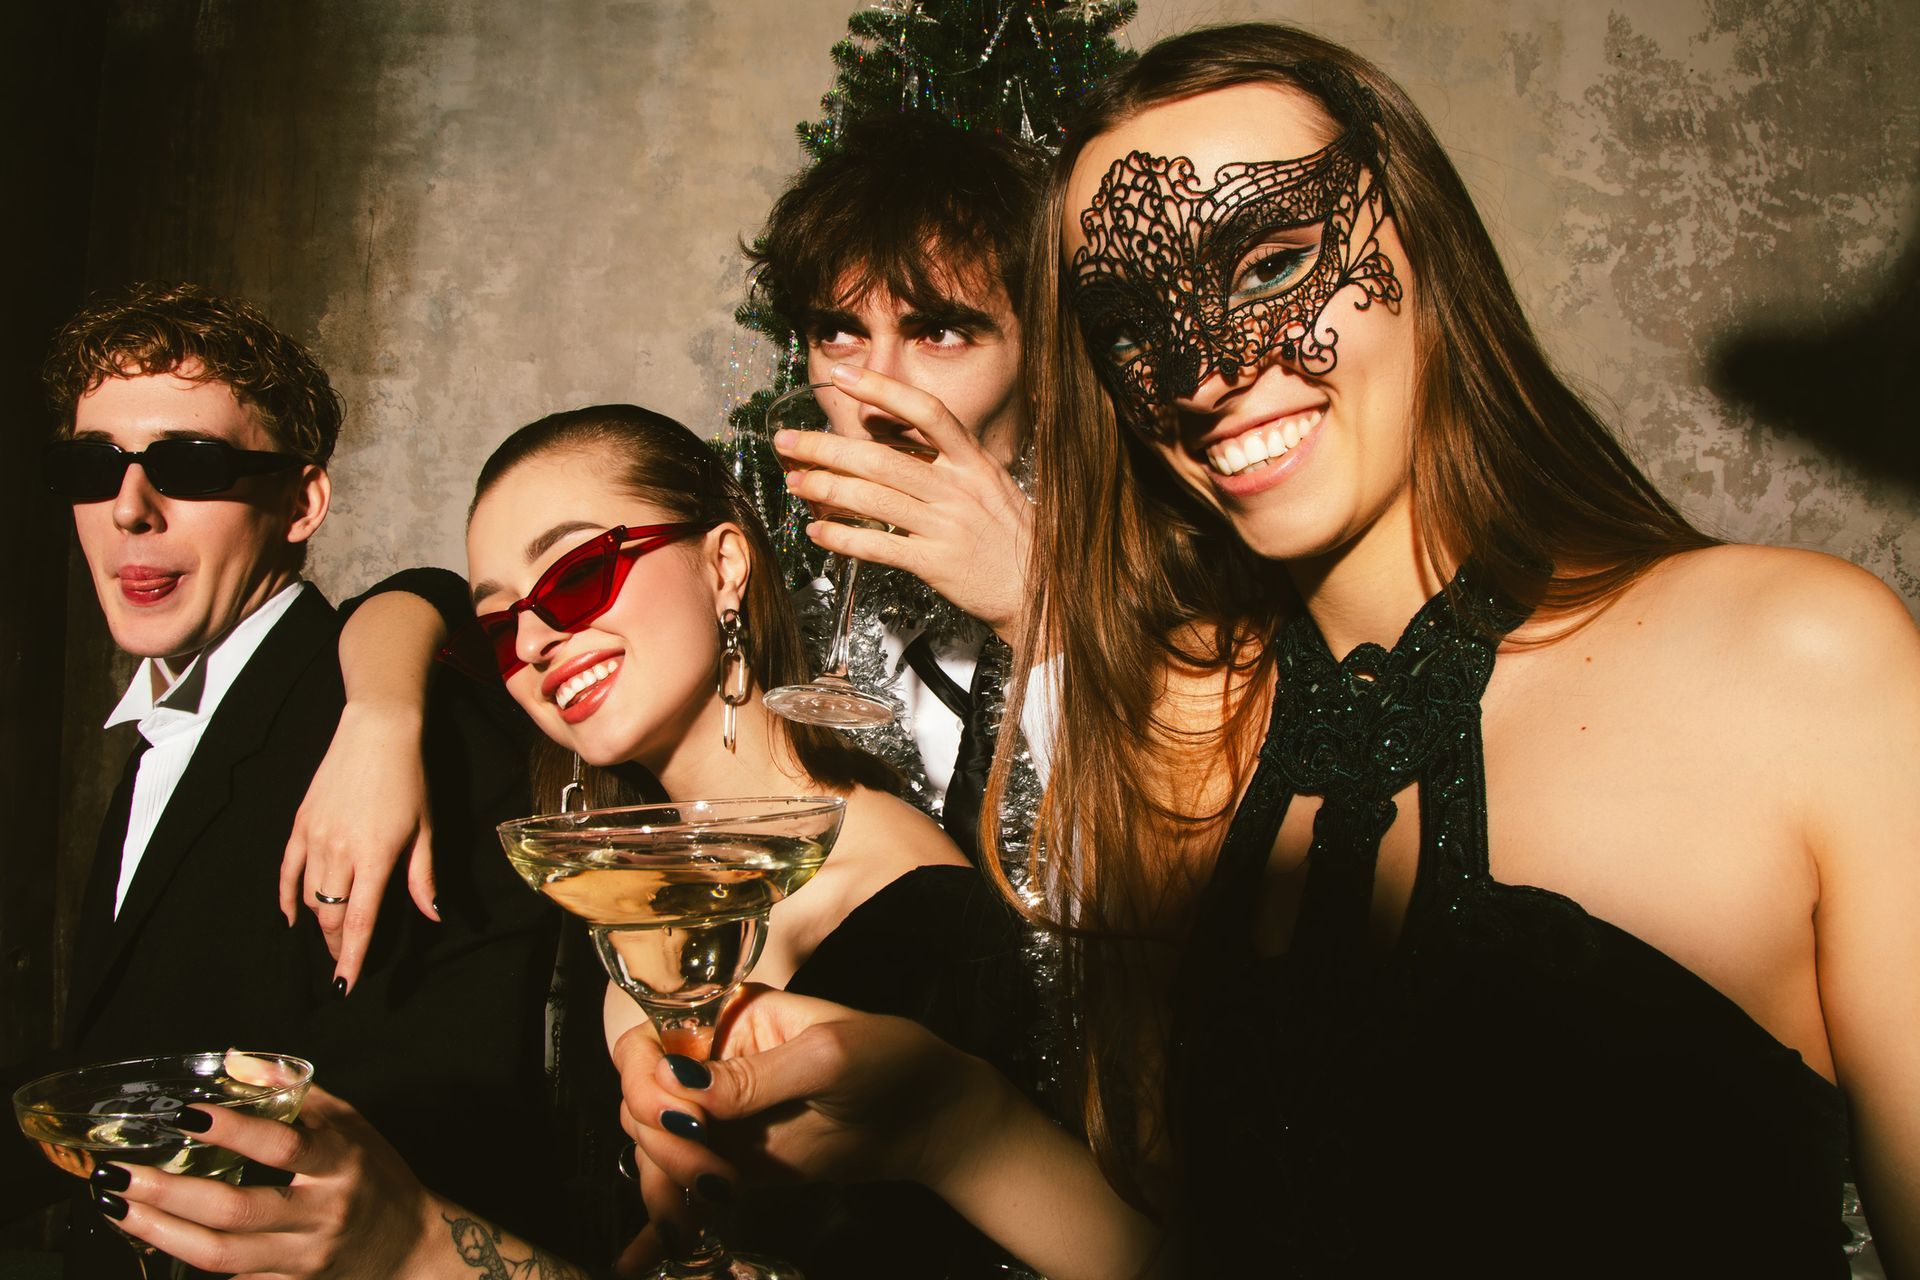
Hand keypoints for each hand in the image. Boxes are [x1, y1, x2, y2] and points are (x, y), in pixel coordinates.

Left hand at [104, 1087, 433, 1278]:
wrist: (407, 1248)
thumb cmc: (374, 1177)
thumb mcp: (351, 1124)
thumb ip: (296, 1094)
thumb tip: (236, 1062)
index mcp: (341, 1165)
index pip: (284, 1146)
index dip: (232, 1130)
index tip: (185, 1113)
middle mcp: (321, 1215)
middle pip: (235, 1210)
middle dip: (169, 1192)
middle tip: (118, 1172)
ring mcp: (301, 1259)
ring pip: (219, 1255)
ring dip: (159, 1230)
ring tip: (117, 1206)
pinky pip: (227, 1278)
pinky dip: (182, 1254)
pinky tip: (150, 1233)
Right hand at [279, 701, 437, 992]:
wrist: (377, 731)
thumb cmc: (410, 779)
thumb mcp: (425, 829)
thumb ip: (423, 877)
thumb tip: (432, 916)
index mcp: (374, 856)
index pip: (358, 921)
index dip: (353, 957)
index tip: (347, 986)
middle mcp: (339, 851)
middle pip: (329, 915)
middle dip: (336, 946)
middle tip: (345, 964)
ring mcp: (314, 837)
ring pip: (307, 897)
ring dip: (317, 924)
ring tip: (328, 940)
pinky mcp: (300, 823)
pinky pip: (287, 870)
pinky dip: (286, 898)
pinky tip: (291, 917)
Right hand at [614, 986, 979, 1219]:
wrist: (927, 1119)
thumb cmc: (889, 1063)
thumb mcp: (826, 1058)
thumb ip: (754, 1077)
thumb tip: (679, 1085)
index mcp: (727, 1017)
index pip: (648, 1041)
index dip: (647, 1081)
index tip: (683, 1119)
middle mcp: (712, 1062)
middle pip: (642, 1100)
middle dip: (664, 1142)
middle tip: (714, 1175)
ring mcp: (719, 1115)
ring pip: (654, 1146)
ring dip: (666, 1181)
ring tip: (714, 1204)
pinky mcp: (732, 1160)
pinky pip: (681, 1184)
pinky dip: (666, 1212)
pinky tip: (658, 1246)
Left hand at [778, 363, 1033, 643]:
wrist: (1038, 585)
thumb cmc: (1006, 531)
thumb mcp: (986, 480)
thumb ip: (942, 454)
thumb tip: (883, 424)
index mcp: (972, 461)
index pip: (926, 412)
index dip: (883, 390)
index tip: (844, 376)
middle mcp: (958, 488)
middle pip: (881, 459)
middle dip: (826, 447)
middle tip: (788, 441)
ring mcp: (946, 526)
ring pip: (873, 501)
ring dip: (825, 489)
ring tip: (795, 482)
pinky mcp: (936, 564)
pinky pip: (879, 547)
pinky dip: (843, 539)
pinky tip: (818, 533)